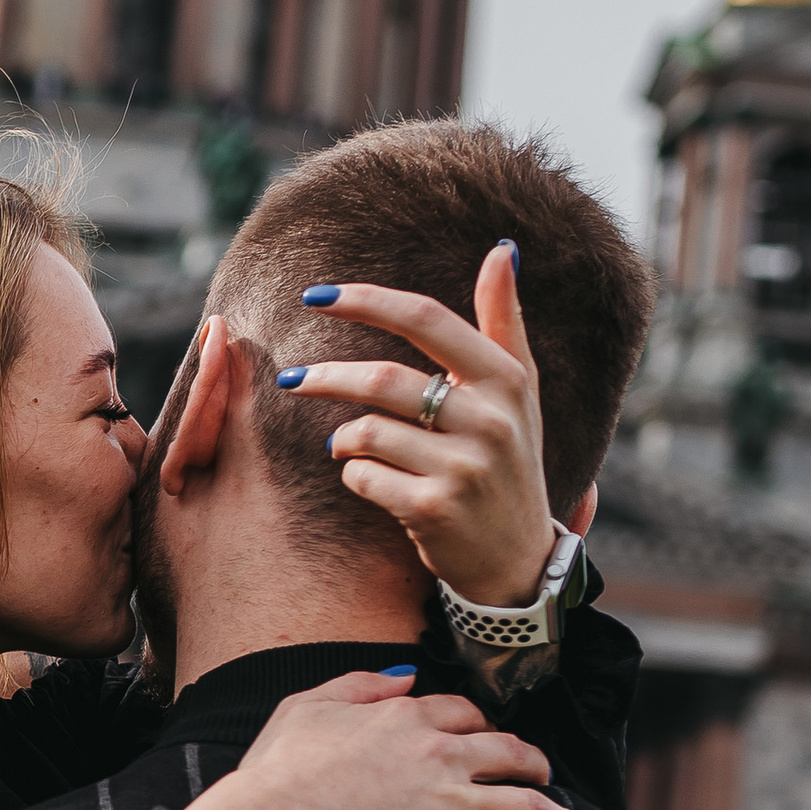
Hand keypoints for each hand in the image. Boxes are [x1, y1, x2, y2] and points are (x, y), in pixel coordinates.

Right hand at [182, 670, 600, 809]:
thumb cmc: (280, 771)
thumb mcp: (307, 705)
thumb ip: (359, 684)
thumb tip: (404, 675)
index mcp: (407, 718)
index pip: (461, 713)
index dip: (478, 724)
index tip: (482, 734)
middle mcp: (442, 754)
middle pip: (510, 752)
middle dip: (533, 763)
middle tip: (542, 774)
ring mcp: (454, 802)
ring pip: (531, 808)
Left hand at [284, 245, 557, 604]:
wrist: (516, 559)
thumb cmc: (506, 463)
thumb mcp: (518, 393)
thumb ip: (504, 322)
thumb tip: (502, 250)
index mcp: (506, 379)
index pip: (427, 319)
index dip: (367, 301)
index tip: (316, 296)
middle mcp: (491, 419)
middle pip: (384, 378)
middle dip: (327, 376)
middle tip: (292, 379)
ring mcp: (464, 467)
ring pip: (366, 431)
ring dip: (343, 437)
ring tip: (347, 445)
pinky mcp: (434, 509)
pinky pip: (362, 475)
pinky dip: (354, 474)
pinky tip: (371, 481)